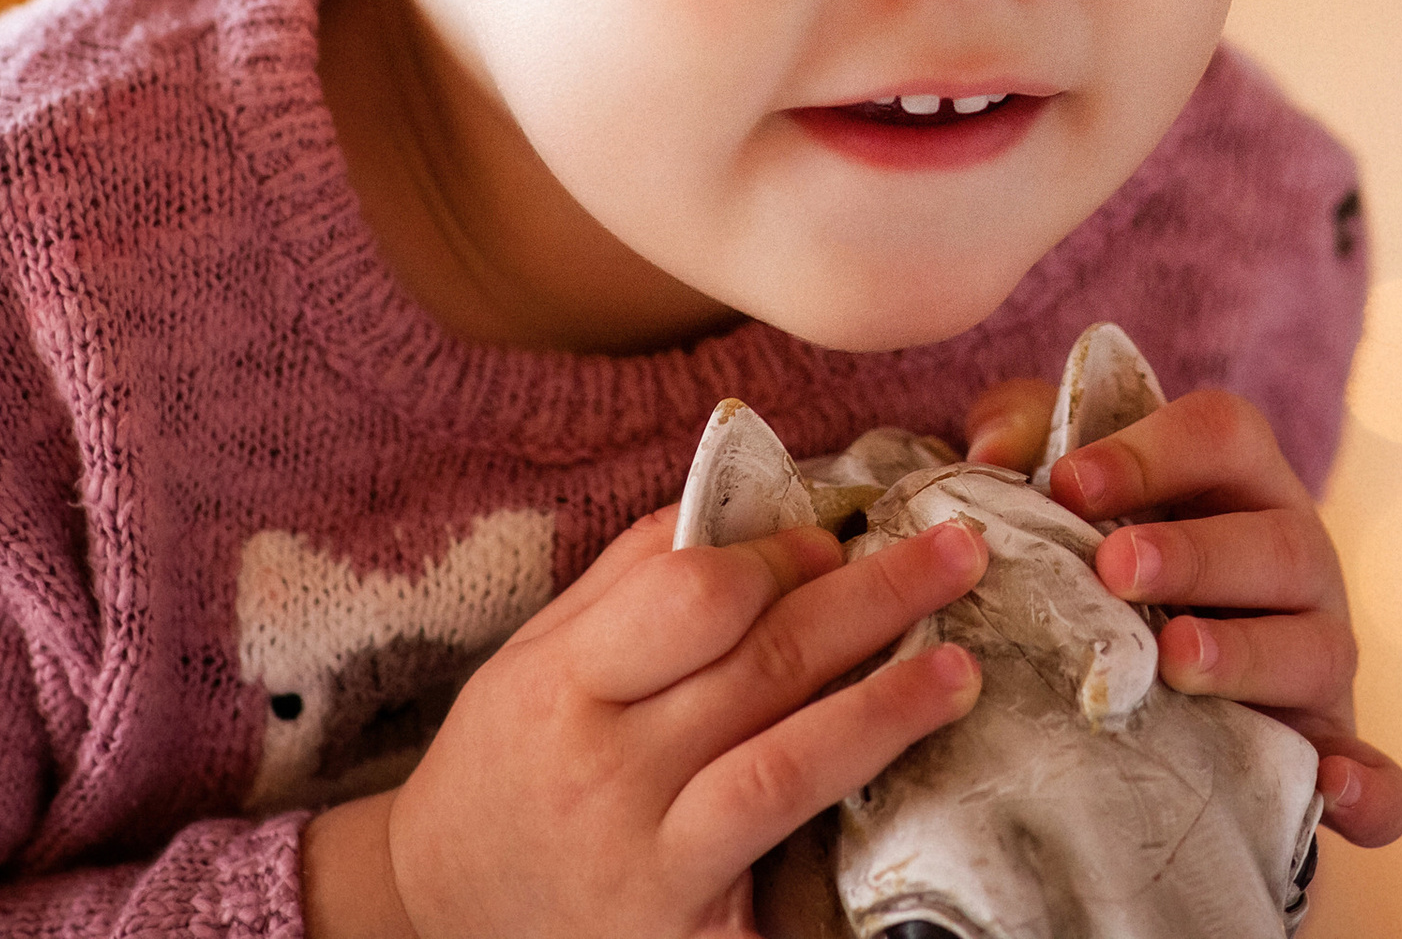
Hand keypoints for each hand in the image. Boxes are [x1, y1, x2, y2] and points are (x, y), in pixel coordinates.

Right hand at [301, 503, 987, 938]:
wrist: (439, 919)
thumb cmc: (509, 762)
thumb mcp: (540, 653)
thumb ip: (636, 575)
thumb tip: (758, 505)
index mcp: (565, 685)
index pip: (696, 596)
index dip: (782, 556)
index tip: (838, 536)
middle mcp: (604, 776)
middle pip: (764, 667)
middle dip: (875, 600)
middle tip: (961, 552)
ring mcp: (647, 868)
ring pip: (786, 769)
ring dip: (885, 710)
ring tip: (961, 670)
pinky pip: (783, 885)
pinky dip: (850, 841)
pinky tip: (919, 805)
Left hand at [965, 379, 1401, 848]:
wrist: (1144, 680)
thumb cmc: (1103, 553)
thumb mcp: (1065, 486)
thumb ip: (1023, 435)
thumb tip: (992, 457)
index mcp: (1241, 480)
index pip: (1222, 434)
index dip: (1150, 450)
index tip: (1065, 484)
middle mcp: (1296, 559)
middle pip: (1275, 541)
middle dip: (1196, 553)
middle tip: (1114, 568)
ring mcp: (1319, 655)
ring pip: (1316, 647)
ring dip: (1249, 654)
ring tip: (1175, 659)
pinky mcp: (1330, 751)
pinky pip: (1379, 776)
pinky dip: (1370, 785)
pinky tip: (1333, 785)